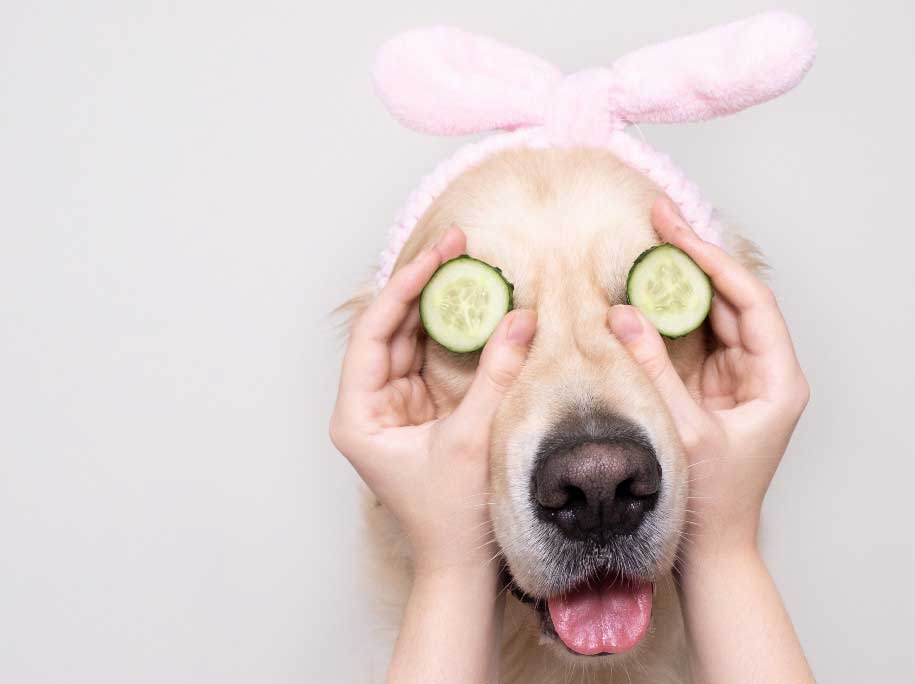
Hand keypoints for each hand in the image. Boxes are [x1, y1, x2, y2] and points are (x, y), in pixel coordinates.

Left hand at [329, 226, 537, 577]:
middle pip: (392, 327)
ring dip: (442, 304)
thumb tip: (523, 317)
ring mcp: (397, 406)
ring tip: (469, 263)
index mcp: (358, 413)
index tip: (439, 255)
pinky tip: (479, 304)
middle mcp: (370, 404)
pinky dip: (458, 332)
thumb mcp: (472, 438)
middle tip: (458, 243)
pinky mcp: (425, 412)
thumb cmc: (450, 516)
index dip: (406, 288)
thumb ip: (497, 374)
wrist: (460, 566)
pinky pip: (437, 358)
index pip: (374, 332)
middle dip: (424, 285)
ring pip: (415, 338)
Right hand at [608, 198, 810, 559]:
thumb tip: (621, 316)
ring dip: (680, 280)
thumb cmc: (714, 503)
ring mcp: (739, 379)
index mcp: (778, 380)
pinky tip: (643, 287)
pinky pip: (693, 337)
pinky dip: (668, 312)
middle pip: (731, 298)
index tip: (675, 232)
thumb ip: (654, 370)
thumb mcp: (683, 431)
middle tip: (658, 218)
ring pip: (712, 312)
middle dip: (694, 258)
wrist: (716, 551)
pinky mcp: (714, 388)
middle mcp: (765, 372)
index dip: (712, 261)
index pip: (749, 301)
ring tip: (648, 241)